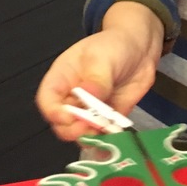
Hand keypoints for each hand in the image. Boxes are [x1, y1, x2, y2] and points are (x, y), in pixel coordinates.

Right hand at [35, 2, 163, 140]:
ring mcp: (89, 111)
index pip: (47, 100)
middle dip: (72, 128)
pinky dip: (107, 139)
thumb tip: (89, 97)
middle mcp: (72, 98)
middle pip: (61, 123)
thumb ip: (97, 79)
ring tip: (105, 128)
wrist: (139, 50)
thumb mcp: (103, 58)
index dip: (53, 112)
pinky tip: (115, 136)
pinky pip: (102, 135)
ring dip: (91, 136)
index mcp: (62, 78)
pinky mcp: (106, 120)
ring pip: (80, 134)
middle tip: (90, 125)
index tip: (68, 116)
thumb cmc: (114, 46)